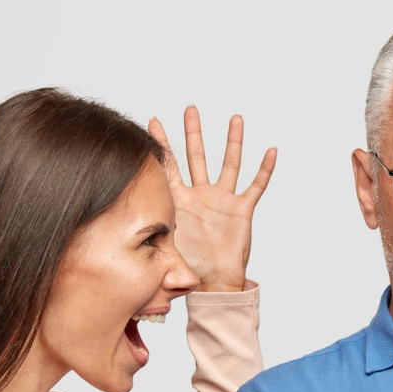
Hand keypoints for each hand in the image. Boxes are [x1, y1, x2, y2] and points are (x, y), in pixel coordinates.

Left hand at [148, 107, 275, 292]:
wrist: (213, 282)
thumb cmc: (188, 266)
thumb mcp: (164, 244)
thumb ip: (148, 230)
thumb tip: (122, 225)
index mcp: (180, 200)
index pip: (168, 166)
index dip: (161, 144)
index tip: (152, 121)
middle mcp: (201, 195)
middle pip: (197, 156)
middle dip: (193, 133)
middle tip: (190, 109)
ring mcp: (222, 200)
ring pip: (229, 164)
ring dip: (232, 142)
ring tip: (235, 119)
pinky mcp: (241, 210)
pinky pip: (255, 186)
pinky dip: (264, 170)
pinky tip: (270, 151)